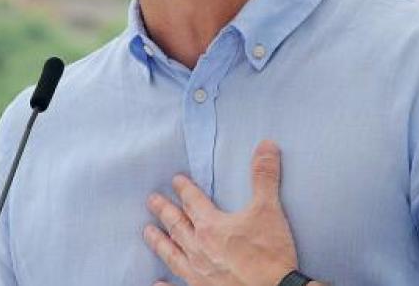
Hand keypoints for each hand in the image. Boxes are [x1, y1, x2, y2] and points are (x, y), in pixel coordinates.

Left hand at [143, 140, 297, 285]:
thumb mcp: (269, 210)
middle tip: (151, 200)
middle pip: (177, 225)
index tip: (175, 180)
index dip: (184, 189)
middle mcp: (199, 249)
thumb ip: (264, 177)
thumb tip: (266, 145)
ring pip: (172, 254)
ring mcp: (198, 274)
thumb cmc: (270, 254)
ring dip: (160, 242)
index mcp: (212, 226)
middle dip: (164, 211)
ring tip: (147, 232)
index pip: (193, 201)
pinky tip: (156, 283)